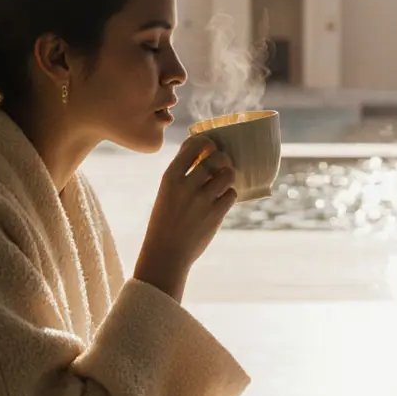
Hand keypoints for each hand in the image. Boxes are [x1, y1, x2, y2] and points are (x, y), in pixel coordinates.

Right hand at [134, 136, 236, 301]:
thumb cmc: (165, 220)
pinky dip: (229, 194)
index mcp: (170, 177)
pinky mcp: (215, 215)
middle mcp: (187, 186)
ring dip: (228, 175)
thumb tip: (204, 154)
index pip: (193, 146)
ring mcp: (202, 200)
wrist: (166, 253)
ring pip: (227, 174)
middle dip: (222, 158)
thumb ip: (182, 175)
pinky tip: (222, 199)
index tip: (209, 146)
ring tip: (223, 181)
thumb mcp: (166, 193)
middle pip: (215, 158)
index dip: (205, 142)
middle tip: (221, 164)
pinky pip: (231, 194)